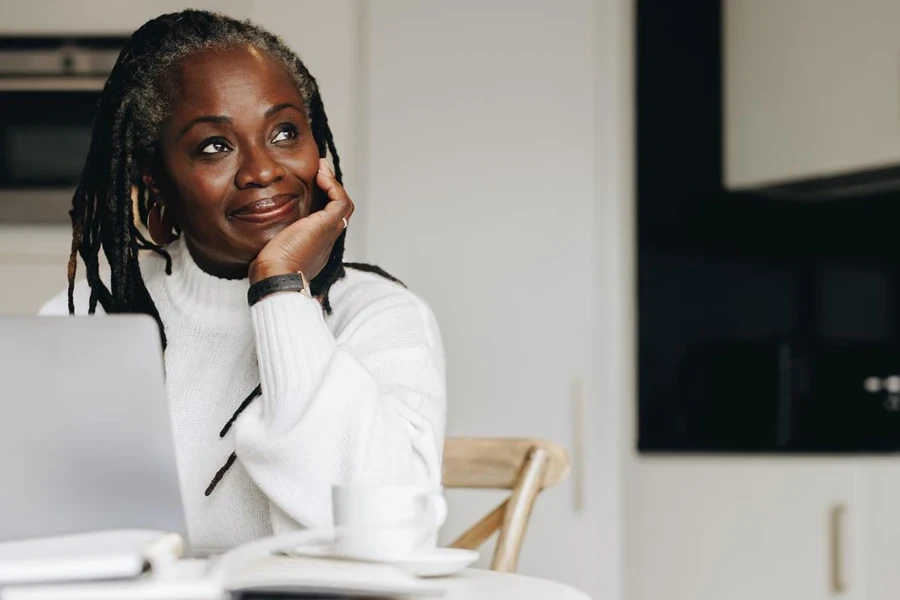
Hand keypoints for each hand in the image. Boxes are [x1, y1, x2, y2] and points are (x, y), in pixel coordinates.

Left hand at [248, 158, 353, 284]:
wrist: (276, 275)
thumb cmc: (268, 267)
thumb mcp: (271, 245)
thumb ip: (271, 233)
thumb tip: (256, 221)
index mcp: (314, 244)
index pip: (324, 218)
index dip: (321, 199)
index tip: (310, 182)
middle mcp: (326, 239)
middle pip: (337, 209)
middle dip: (329, 188)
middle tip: (319, 171)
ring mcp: (330, 232)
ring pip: (343, 205)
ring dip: (333, 184)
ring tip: (321, 169)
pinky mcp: (327, 225)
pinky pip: (341, 201)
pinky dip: (333, 186)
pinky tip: (320, 176)